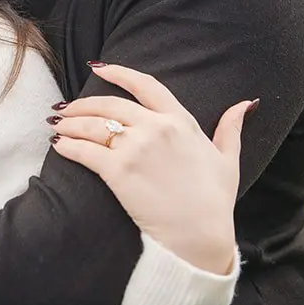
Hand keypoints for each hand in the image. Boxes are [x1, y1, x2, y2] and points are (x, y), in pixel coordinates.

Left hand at [49, 63, 252, 273]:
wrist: (200, 236)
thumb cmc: (214, 202)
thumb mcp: (228, 159)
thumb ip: (231, 128)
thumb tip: (245, 104)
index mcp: (181, 121)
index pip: (145, 85)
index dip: (119, 72)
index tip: (100, 67)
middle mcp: (157, 127)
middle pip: (110, 104)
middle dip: (83, 103)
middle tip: (67, 108)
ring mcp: (136, 148)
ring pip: (93, 125)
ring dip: (70, 123)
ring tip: (57, 126)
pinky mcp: (118, 171)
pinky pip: (85, 151)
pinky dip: (68, 146)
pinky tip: (59, 146)